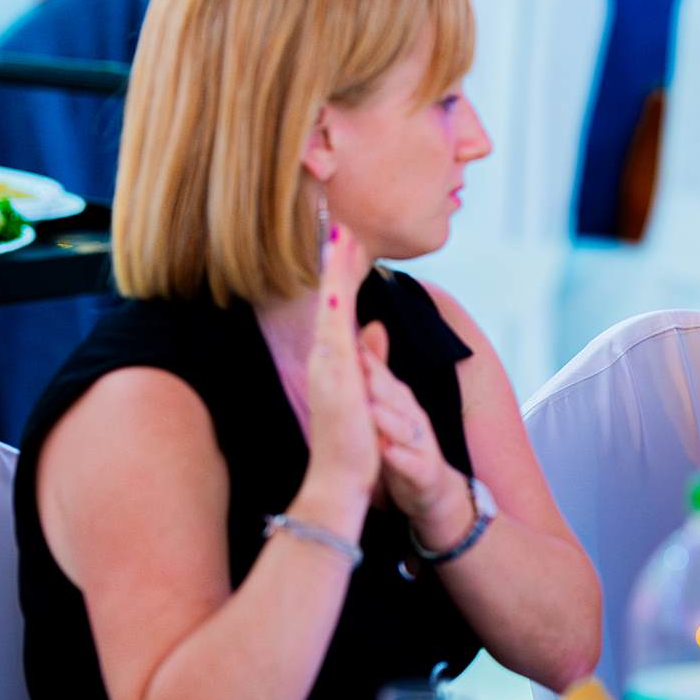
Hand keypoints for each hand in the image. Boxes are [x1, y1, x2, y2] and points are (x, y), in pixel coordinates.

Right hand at [299, 224, 383, 510]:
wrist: (337, 478)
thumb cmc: (352, 439)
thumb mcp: (365, 389)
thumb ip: (368, 357)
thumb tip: (374, 328)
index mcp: (333, 359)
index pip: (337, 306)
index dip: (340, 272)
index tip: (343, 239)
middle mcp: (326, 357)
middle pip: (329, 298)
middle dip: (333, 260)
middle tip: (338, 222)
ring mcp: (327, 366)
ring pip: (329, 308)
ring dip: (333, 273)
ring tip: (339, 235)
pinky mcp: (335, 379)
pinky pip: (334, 337)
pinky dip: (336, 309)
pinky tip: (339, 285)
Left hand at [355, 323, 470, 547]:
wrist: (431, 490)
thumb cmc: (402, 445)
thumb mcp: (388, 408)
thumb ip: (377, 373)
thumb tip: (366, 332)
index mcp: (400, 402)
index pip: (382, 377)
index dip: (366, 359)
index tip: (345, 341)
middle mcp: (412, 417)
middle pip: (396, 397)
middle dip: (378, 381)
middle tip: (357, 366)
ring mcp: (420, 444)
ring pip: (406, 428)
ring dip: (389, 419)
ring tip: (371, 410)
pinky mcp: (424, 471)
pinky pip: (413, 464)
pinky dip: (400, 458)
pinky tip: (388, 452)